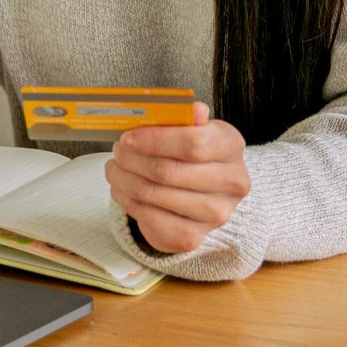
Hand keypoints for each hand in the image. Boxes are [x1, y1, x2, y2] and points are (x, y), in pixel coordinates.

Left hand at [105, 102, 249, 253]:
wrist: (206, 190)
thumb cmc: (193, 152)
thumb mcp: (192, 127)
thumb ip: (185, 116)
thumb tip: (193, 109)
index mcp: (231, 146)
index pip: (193, 144)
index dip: (154, 140)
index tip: (128, 138)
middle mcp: (231, 183)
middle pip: (167, 171)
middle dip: (132, 160)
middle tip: (117, 151)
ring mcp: (215, 214)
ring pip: (153, 195)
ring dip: (123, 179)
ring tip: (114, 168)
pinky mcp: (193, 237)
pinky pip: (149, 219)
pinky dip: (127, 201)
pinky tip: (122, 189)